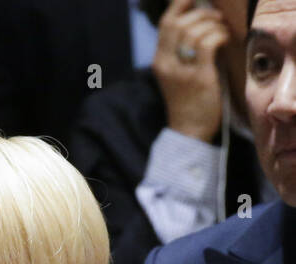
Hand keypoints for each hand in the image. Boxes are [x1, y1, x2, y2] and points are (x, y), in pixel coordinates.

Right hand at [152, 0, 230, 142]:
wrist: (188, 130)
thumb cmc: (188, 100)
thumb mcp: (177, 73)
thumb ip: (182, 51)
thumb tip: (197, 24)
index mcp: (159, 61)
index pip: (166, 24)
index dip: (180, 6)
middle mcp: (166, 63)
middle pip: (178, 23)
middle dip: (201, 14)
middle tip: (215, 18)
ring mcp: (181, 70)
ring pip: (194, 31)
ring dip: (213, 24)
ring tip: (222, 30)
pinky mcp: (198, 76)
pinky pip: (208, 44)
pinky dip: (219, 36)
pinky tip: (225, 41)